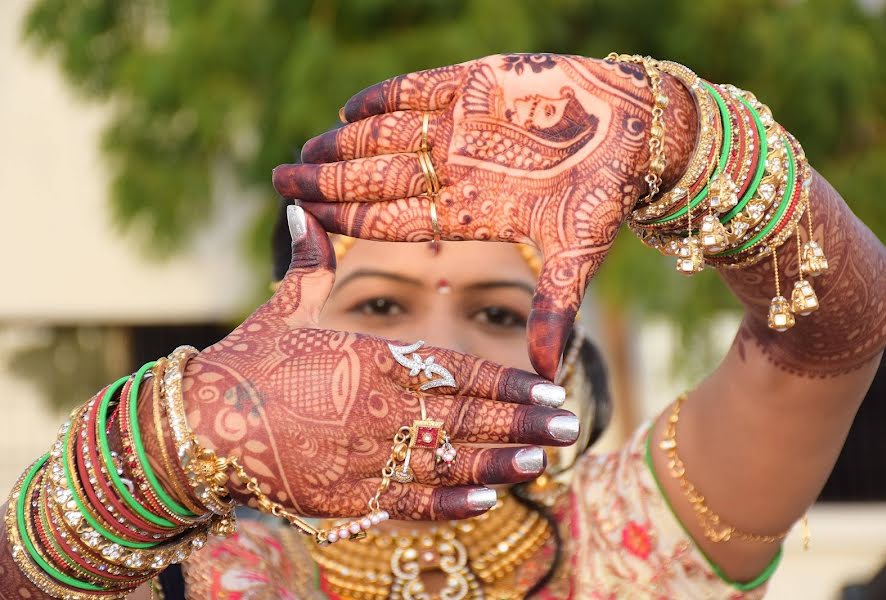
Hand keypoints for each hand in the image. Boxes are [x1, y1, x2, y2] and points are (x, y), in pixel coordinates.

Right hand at [181, 206, 576, 520]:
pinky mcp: (346, 498)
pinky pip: (408, 503)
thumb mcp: (285, 306)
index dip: (507, 384)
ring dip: (501, 465)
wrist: (198, 425)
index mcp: (370, 359)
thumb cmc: (249, 360)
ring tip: (544, 463)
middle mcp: (377, 409)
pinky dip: (450, 505)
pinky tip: (488, 502)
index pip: (456, 372)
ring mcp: (364, 457)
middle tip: (569, 425)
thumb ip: (310, 263)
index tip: (548, 389)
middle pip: (466, 419)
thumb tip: (301, 211)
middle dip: (523, 424)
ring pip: (449, 464)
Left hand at [273, 53, 696, 377]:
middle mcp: (457, 170)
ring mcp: (464, 127)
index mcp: (468, 211)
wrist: (640, 135)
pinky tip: (352, 107)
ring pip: (389, 134)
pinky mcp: (481, 84)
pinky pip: (423, 89)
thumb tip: (547, 377)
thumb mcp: (577, 257)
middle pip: (378, 177)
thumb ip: (555, 309)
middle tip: (281, 178)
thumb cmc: (607, 198)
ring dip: (345, 141)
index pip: (393, 218)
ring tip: (305, 148)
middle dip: (328, 178)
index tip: (304, 218)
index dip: (348, 218)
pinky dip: (387, 96)